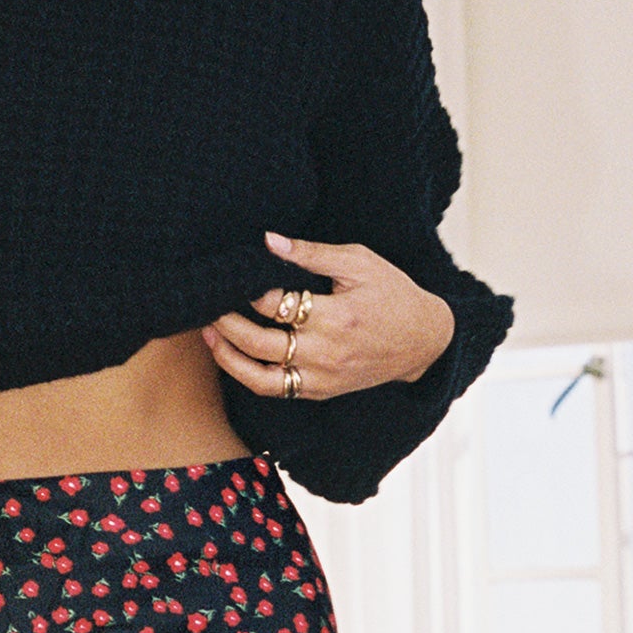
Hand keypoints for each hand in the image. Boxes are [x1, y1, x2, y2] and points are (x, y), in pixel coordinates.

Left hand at [200, 233, 455, 401]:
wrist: (424, 340)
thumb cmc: (392, 293)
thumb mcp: (359, 262)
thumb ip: (310, 253)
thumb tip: (267, 240)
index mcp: (337, 317)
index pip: (275, 304)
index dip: (247, 290)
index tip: (231, 276)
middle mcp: (326, 353)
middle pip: (260, 343)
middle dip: (227, 323)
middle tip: (208, 303)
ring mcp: (322, 378)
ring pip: (260, 378)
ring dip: (228, 357)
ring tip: (208, 334)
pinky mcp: (320, 392)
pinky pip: (275, 390)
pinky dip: (248, 375)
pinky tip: (232, 354)